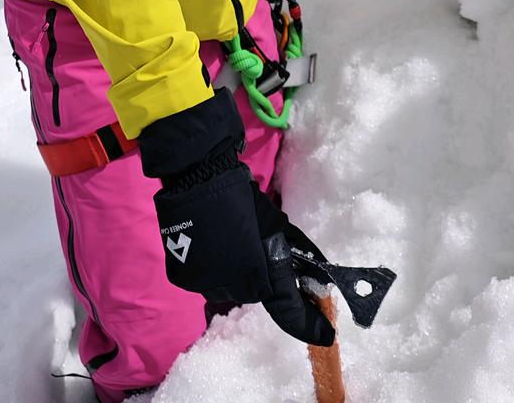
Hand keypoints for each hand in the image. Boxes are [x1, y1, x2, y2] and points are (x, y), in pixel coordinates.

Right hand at [138, 90, 334, 345]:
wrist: (195, 179)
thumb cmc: (241, 197)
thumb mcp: (275, 223)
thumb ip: (297, 251)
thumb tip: (318, 271)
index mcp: (262, 270)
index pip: (290, 311)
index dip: (309, 325)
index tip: (327, 334)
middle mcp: (236, 286)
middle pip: (258, 293)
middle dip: (262, 277)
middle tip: (253, 248)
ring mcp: (208, 285)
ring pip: (231, 288)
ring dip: (236, 273)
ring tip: (229, 241)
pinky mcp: (186, 279)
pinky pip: (208, 281)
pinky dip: (213, 269)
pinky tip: (210, 244)